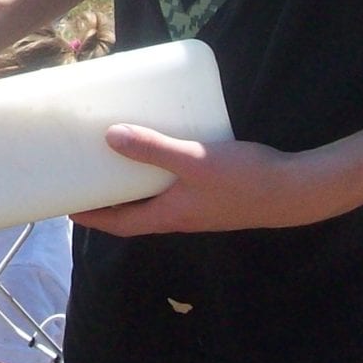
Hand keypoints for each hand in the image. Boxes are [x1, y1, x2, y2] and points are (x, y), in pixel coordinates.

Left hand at [70, 125, 349, 235]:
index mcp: (169, 217)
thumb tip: (110, 137)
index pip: (119, 224)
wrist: (295, 191)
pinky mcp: (216, 193)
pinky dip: (163, 170)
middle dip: (110, 195)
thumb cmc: (243, 180)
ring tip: (120, 154)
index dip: (92, 217)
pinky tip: (168, 144)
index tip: (66, 205)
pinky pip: (178, 184)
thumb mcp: (193, 160)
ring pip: (157, 197)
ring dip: (136, 182)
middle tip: (88, 171)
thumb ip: (154, 148)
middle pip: (134, 211)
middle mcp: (180, 216)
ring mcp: (199, 206)